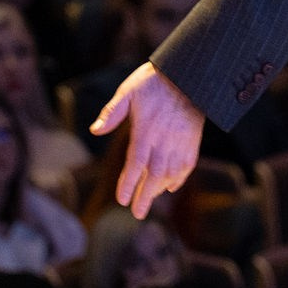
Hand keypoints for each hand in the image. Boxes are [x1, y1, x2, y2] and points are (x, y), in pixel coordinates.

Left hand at [90, 62, 204, 218]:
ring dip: (160, 189)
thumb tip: (94, 130)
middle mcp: (164, 140)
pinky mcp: (193, 140)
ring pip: (170, 173)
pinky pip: (187, 165)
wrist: (189, 74)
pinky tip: (171, 186)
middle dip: (144, 196)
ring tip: (150, 199)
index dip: (128, 184)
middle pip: (153, 175)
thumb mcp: (128, 91)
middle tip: (138, 213)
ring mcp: (180, 141)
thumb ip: (112, 112)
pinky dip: (179, 178)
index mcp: (146, 130)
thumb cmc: (154, 81)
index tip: (121, 200)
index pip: (135, 164)